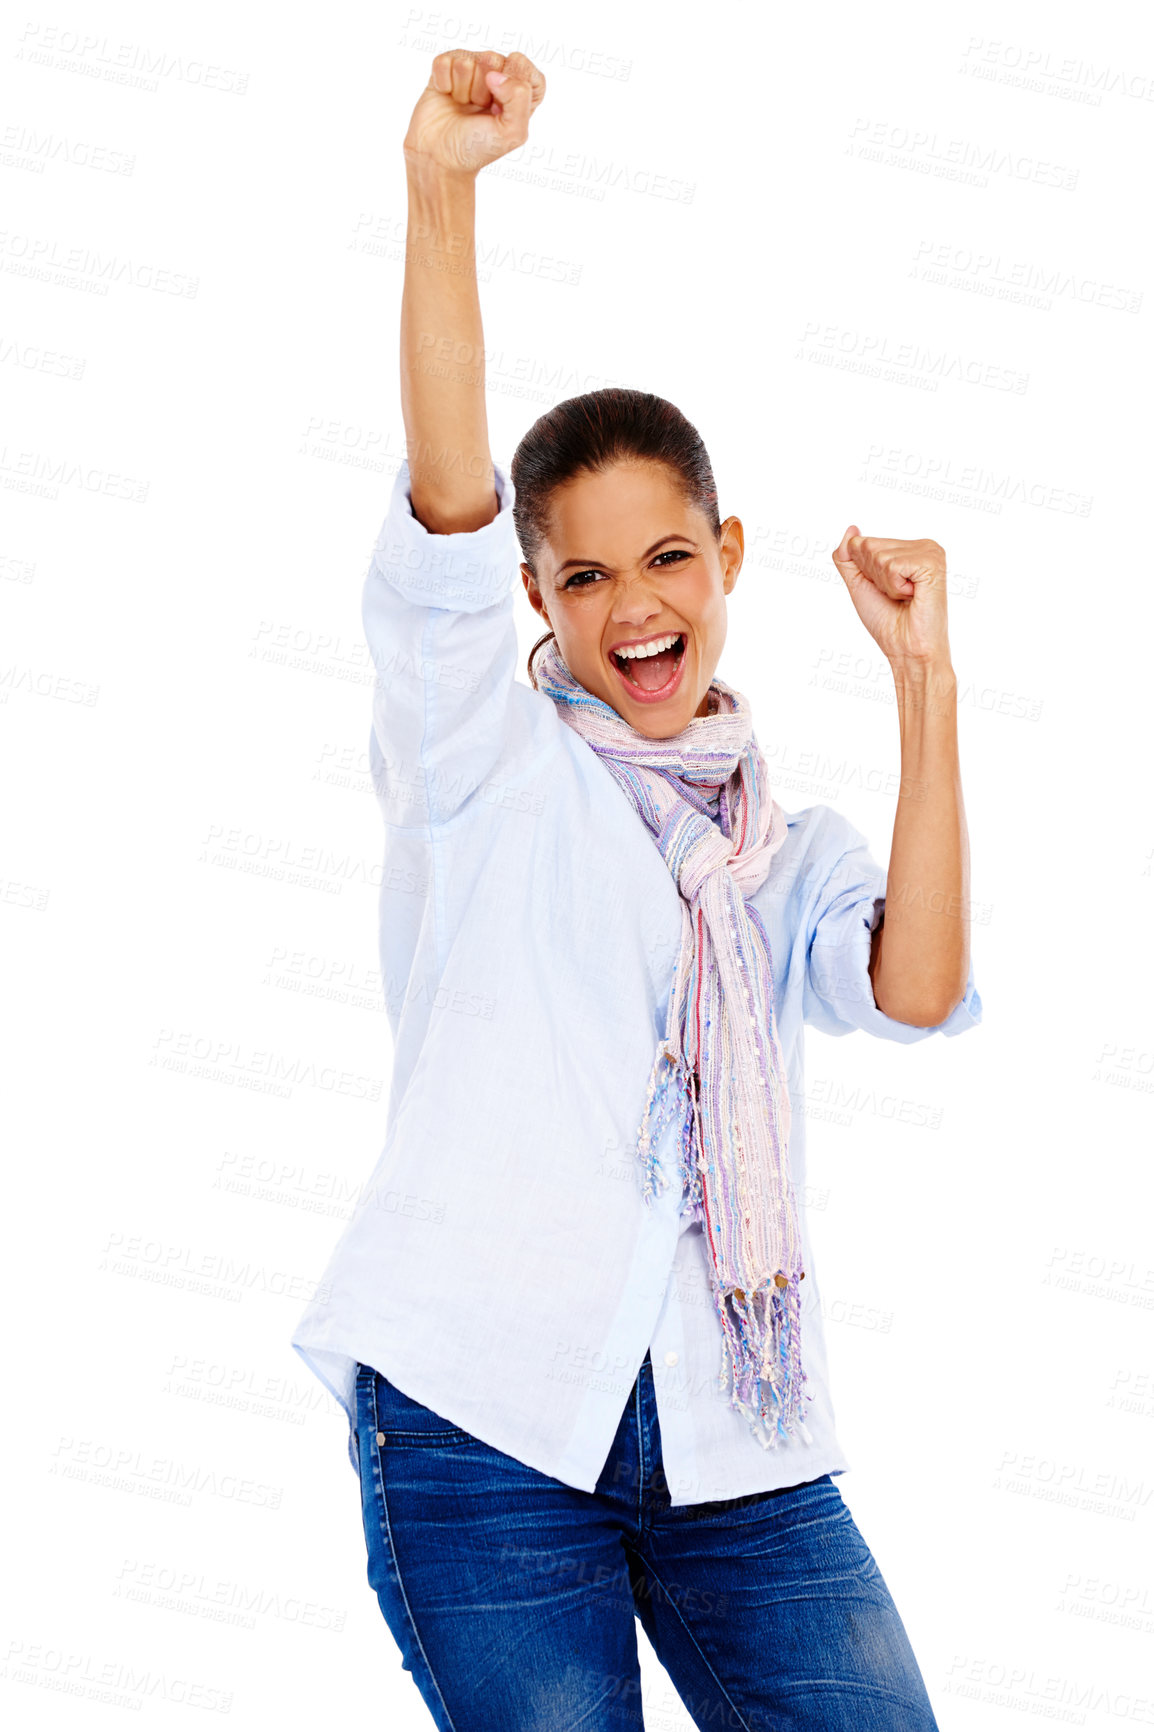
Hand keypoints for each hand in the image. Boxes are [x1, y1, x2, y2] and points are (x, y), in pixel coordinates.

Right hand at [403, 49, 544, 178]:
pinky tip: (446, 96)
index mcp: (518, 92)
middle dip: (484, 90)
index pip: (526, 69)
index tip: (500, 108)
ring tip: (462, 105)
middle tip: (478, 110)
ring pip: (467, 61)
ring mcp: (470, 69)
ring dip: (462, 90)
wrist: (441, 157)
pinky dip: (444, 83)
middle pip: (494, 60)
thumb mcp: (512, 133)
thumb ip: (520, 98)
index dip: (512, 85)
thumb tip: (495, 74)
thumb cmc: (477, 148)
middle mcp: (496, 76)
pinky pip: (444, 62)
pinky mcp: (446, 68)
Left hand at [830, 528, 950, 666]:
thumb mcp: (859, 584)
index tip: (885, 590)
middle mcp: (923, 545)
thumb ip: (848, 557)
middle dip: (874, 577)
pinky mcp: (932, 562)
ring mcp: (930, 552)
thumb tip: (852, 530)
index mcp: (908, 548)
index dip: (864, 572)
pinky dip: (895, 587)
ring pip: (879, 556)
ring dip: (885, 584)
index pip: (863, 543)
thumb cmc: (887, 620)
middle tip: (896, 596)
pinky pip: (893, 566)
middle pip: (869, 546)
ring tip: (906, 597)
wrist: (907, 649)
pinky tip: (913, 596)